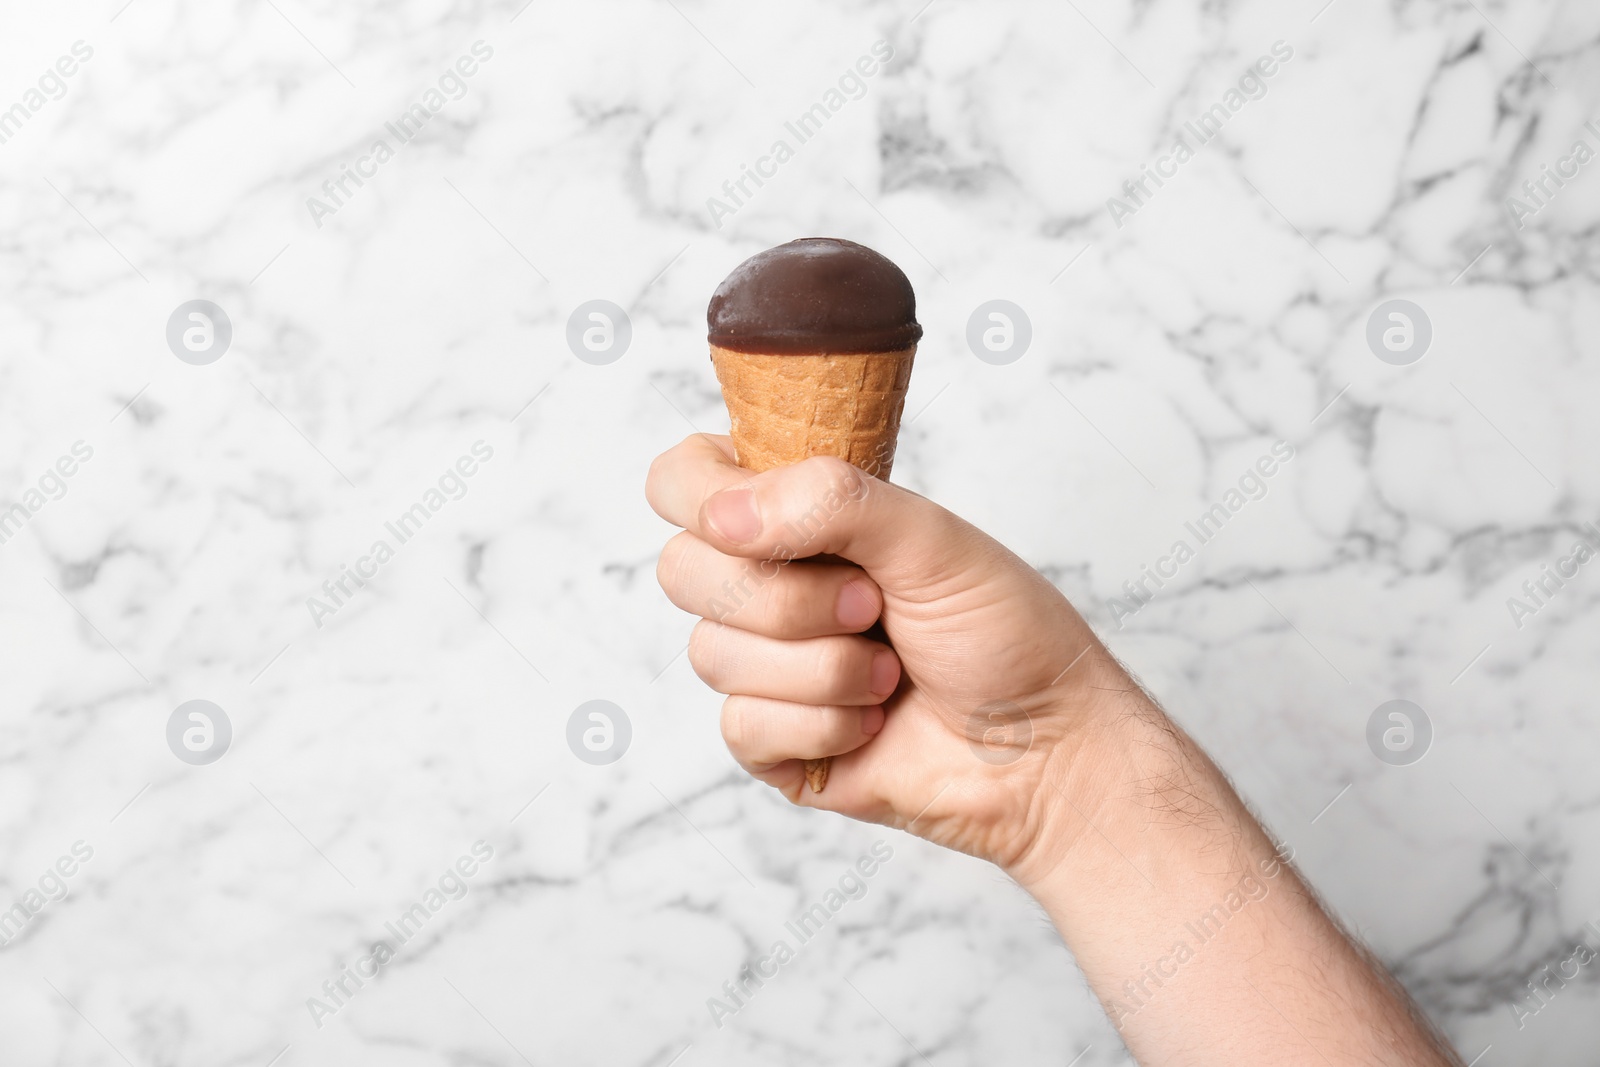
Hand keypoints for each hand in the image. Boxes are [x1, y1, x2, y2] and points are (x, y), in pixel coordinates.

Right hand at [646, 434, 1124, 874]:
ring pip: (713, 654)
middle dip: (786, 597)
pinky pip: (742, 725)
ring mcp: (765, 668)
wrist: (1047, 749)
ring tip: (889, 671)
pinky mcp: (772, 744)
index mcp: (797, 518)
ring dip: (822, 668)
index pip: (685, 481)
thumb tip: (726, 513)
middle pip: (683, 571)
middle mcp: (769, 586)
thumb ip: (830, 502)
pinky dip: (822, 723)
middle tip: (871, 604)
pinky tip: (873, 724)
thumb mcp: (929, 539)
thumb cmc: (1005, 636)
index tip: (762, 521)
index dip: (703, 497)